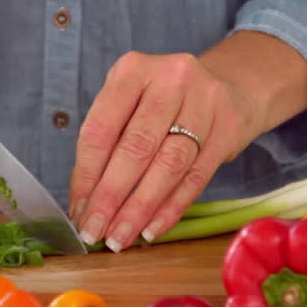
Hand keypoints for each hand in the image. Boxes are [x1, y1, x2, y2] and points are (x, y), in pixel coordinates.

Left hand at [68, 52, 260, 251]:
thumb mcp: (130, 104)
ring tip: (120, 237)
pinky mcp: (229, 127)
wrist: (228, 87)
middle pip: (135, 148)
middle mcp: (169, 78)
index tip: (78, 211)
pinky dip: (170, 208)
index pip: (101, 129)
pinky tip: (152, 229)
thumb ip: (107, 144)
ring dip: (140, 209)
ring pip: (167, 166)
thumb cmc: (164, 102)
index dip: (86, 176)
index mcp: (132, 70)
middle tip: (95, 232)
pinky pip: (196, 177)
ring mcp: (204, 101)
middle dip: (111, 197)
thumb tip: (83, 203)